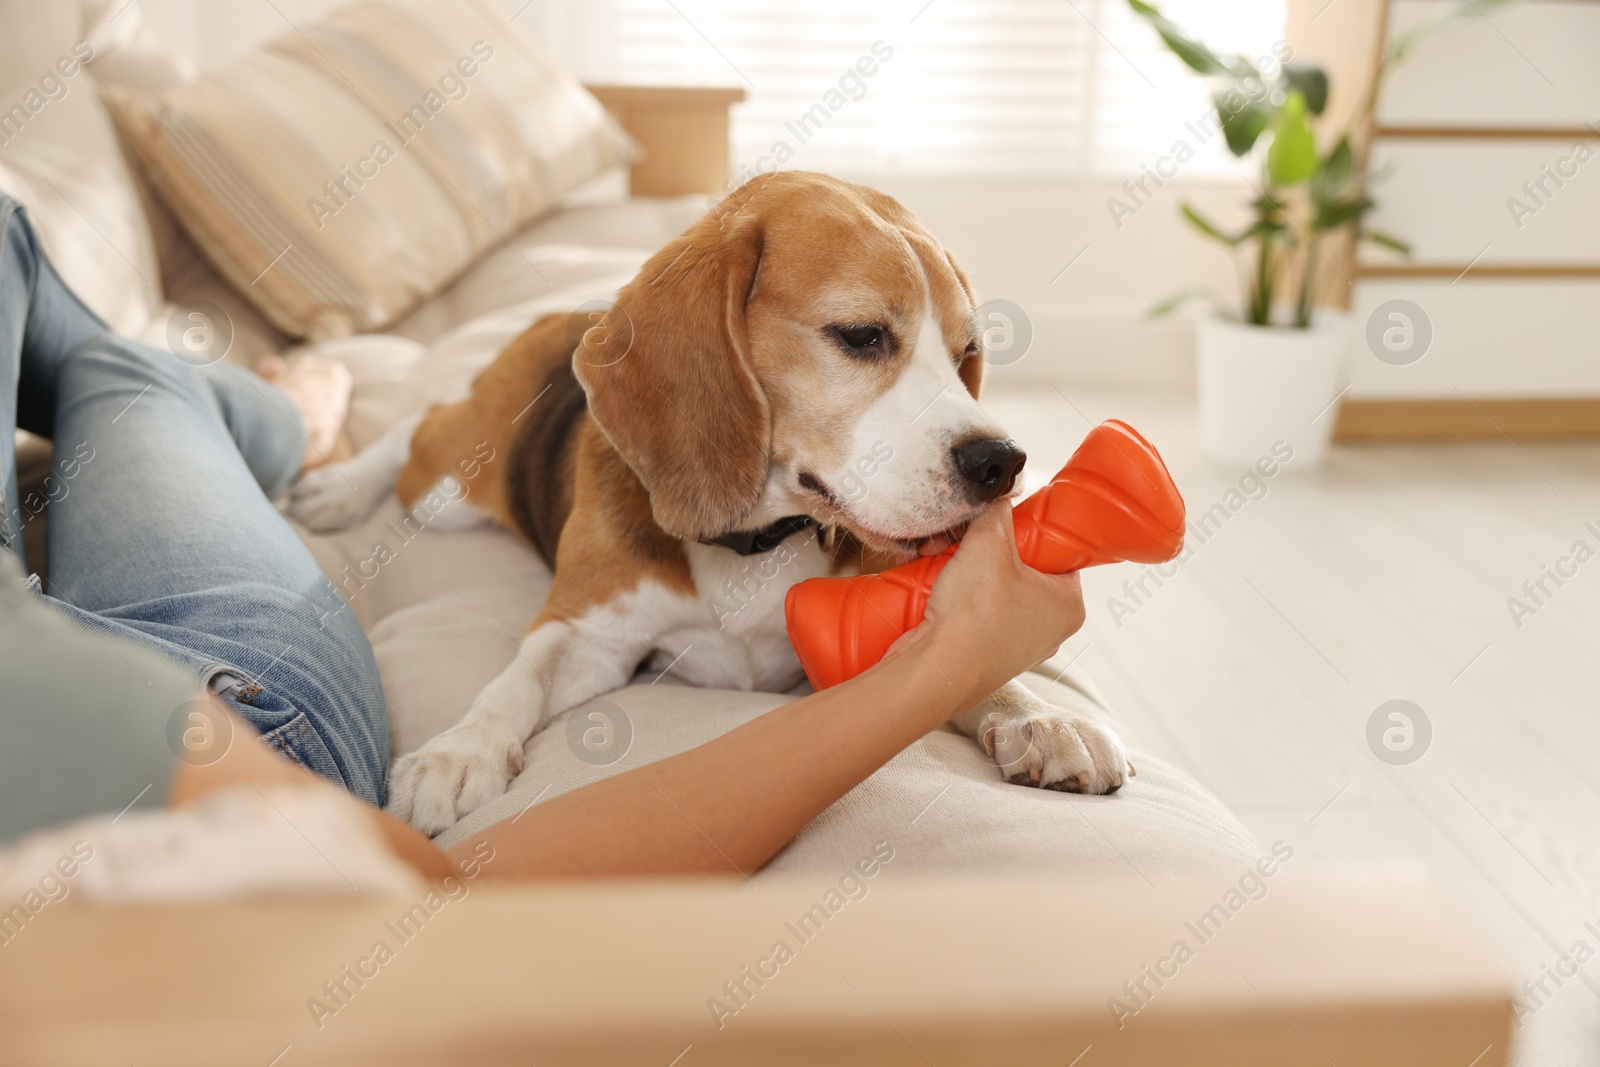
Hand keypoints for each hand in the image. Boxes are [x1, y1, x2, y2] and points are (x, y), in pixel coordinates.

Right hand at [893, 500, 1085, 700]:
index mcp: (1068, 606)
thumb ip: (997, 513)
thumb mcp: (987, 544)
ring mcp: (1017, 647)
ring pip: (995, 591)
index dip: (1029, 533)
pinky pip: (975, 614)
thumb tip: (998, 499)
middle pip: (1022, 570)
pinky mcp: (985, 656)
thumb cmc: (973, 619)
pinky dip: (958, 598)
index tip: (1005, 524)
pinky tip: (939, 586)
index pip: (1058, 553)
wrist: (934, 671)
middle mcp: (1049, 631)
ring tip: (946, 559)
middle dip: (989, 550)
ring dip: (969, 572)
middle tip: (969, 541)